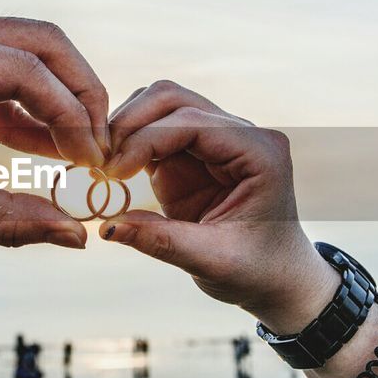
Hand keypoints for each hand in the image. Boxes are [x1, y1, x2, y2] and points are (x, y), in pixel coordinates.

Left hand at [0, 6, 108, 247]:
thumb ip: (6, 220)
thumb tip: (76, 236)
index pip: (22, 69)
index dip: (69, 114)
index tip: (93, 159)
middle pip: (38, 41)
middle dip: (81, 92)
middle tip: (102, 145)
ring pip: (29, 47)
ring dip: (62, 95)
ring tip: (84, 150)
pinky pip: (6, 66)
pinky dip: (33, 103)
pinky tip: (52, 146)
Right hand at [101, 81, 338, 331]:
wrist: (277, 278)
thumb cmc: (257, 271)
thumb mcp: (212, 261)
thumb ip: (161, 241)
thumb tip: (107, 227)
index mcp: (259, 152)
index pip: (193, 123)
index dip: (146, 139)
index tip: (112, 171)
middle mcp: (240, 134)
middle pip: (174, 99)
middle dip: (131, 123)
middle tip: (100, 161)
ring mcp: (216, 139)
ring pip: (161, 105)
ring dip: (127, 127)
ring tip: (103, 164)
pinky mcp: (194, 153)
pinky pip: (155, 130)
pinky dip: (129, 142)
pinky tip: (111, 168)